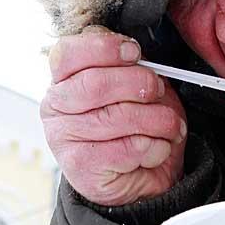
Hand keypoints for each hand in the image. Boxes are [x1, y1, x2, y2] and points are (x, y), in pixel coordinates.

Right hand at [41, 25, 186, 206]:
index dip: (105, 48)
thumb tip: (139, 57)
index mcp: (63, 78)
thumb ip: (130, 66)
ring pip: (120, 117)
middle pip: (97, 83)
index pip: (69, 53)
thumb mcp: (136, 86)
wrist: (141, 176)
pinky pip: (130, 148)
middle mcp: (55, 106)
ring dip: (158, 120)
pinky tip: (155, 149)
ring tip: (169, 125)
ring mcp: (64, 137)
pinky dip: (156, 147)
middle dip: (140, 83)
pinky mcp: (82, 166)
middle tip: (158, 91)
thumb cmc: (136, 125)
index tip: (134, 52)